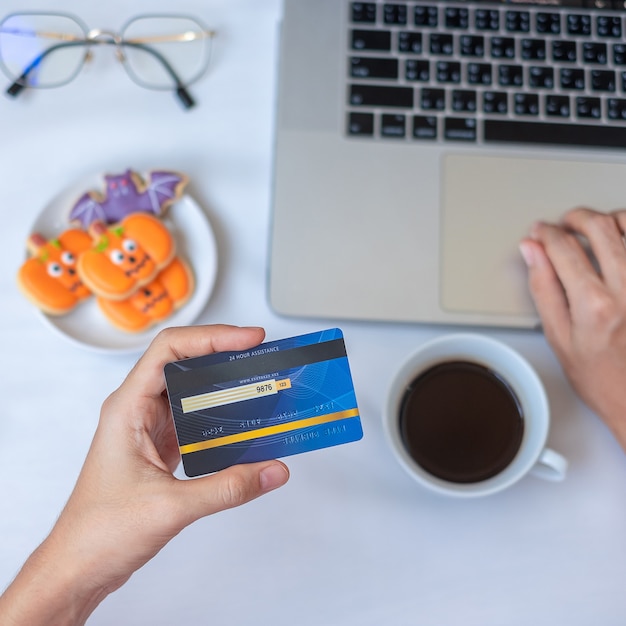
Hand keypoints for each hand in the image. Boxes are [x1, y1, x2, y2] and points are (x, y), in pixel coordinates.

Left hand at [0, 325, 289, 625]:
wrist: (79, 566)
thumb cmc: (100, 532)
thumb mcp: (171, 507)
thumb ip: (227, 488)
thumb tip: (272, 469)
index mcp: (128, 407)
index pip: (170, 350)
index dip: (212, 336)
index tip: (248, 340)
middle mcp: (138, 410)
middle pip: (183, 362)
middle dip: (224, 353)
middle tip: (262, 356)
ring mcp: (149, 428)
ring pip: (191, 389)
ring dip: (224, 383)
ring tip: (259, 382)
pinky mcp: (160, 446)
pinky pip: (195, 417)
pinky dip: (222, 414)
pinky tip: (245, 422)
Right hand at [520, 208, 625, 448]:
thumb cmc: (603, 377)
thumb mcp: (558, 337)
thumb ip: (543, 288)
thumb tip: (533, 252)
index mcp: (593, 303)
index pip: (564, 248)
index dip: (546, 233)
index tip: (540, 231)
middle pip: (599, 226)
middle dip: (576, 217)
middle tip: (565, 223)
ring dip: (608, 219)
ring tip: (596, 229)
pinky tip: (621, 241)